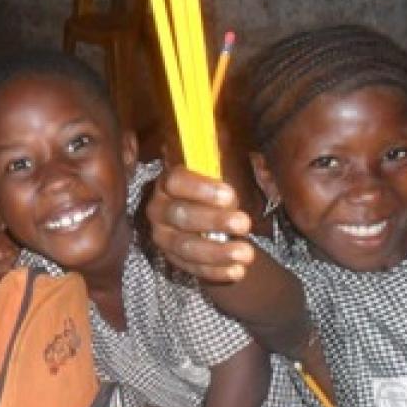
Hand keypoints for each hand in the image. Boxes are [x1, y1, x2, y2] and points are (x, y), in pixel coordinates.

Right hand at [146, 165, 255, 282]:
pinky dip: (215, 272)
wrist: (208, 222)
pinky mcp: (172, 260)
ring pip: (185, 246)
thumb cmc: (214, 193)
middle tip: (245, 224)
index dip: (201, 188)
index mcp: (169, 183)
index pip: (176, 181)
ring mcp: (163, 237)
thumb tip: (224, 134)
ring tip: (247, 253)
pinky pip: (191, 268)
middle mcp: (159, 210)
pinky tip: (238, 271)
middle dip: (214, 221)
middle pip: (181, 215)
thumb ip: (219, 161)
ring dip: (217, 252)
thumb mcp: (217, 174)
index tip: (230, 195)